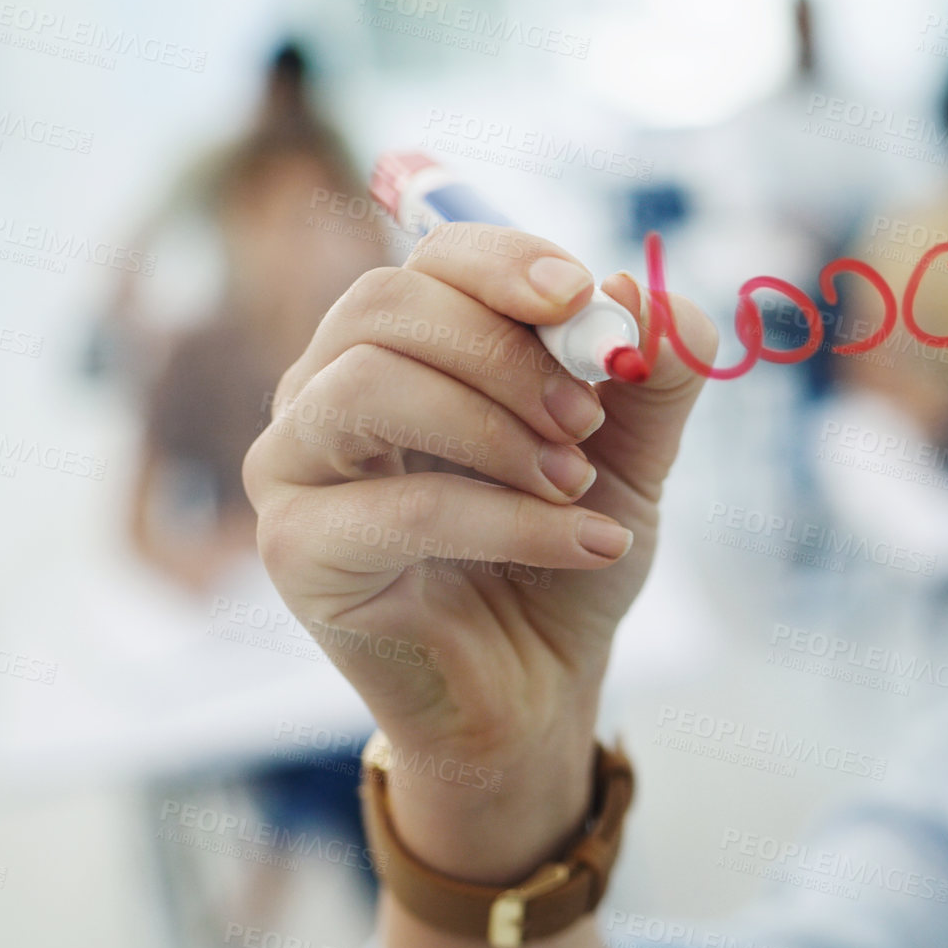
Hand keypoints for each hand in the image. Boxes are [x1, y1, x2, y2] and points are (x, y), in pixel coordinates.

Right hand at [242, 223, 715, 880]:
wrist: (540, 687)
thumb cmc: (566, 552)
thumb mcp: (635, 452)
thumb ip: (654, 371)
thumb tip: (640, 287)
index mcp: (403, 347)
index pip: (432, 260)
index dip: (508, 264)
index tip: (585, 301)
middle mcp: (326, 390)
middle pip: (385, 306)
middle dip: (504, 351)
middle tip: (588, 418)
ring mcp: (293, 467)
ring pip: (368, 386)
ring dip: (495, 429)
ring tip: (576, 486)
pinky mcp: (295, 552)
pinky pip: (398, 508)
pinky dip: (508, 522)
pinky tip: (591, 545)